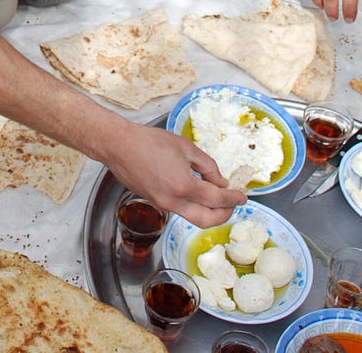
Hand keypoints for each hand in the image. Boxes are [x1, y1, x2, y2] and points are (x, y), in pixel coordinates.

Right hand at [107, 125, 245, 227]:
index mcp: (184, 185)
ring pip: (194, 218)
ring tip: (217, 197)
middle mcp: (173, 200)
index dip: (234, 198)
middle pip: (207, 220)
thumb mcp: (186, 147)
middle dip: (225, 214)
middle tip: (233, 203)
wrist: (119, 146)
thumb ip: (208, 166)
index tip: (242, 196)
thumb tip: (220, 181)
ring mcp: (162, 204)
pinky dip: (194, 205)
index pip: (217, 199)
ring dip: (209, 211)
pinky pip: (180, 210)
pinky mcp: (155, 203)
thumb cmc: (149, 142)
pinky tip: (197, 192)